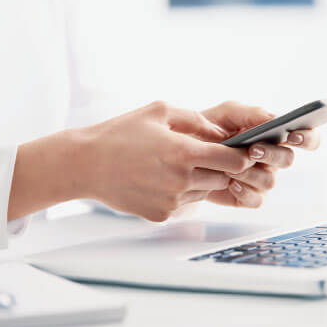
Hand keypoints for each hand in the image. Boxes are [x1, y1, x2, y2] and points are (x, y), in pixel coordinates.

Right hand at [9, 101, 254, 221]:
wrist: (85, 164)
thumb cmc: (121, 133)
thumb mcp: (159, 112)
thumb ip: (196, 120)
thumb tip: (221, 133)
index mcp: (184, 152)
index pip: (234, 161)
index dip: (241, 156)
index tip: (241, 151)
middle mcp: (182, 181)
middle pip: (223, 178)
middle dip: (221, 168)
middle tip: (204, 156)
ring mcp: (172, 201)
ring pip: (205, 192)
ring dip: (200, 180)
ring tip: (176, 166)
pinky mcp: (161, 215)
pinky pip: (185, 204)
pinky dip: (181, 194)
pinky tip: (160, 180)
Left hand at [201, 101, 320, 207]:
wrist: (184, 152)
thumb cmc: (210, 129)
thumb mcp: (227, 113)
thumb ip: (251, 113)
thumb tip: (275, 118)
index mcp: (275, 136)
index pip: (306, 137)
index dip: (307, 137)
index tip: (293, 135)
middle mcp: (273, 159)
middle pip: (288, 160)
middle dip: (271, 155)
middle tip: (252, 150)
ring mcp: (262, 179)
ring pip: (269, 182)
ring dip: (249, 173)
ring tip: (228, 166)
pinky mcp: (248, 197)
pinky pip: (256, 200)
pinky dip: (243, 192)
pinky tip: (229, 183)